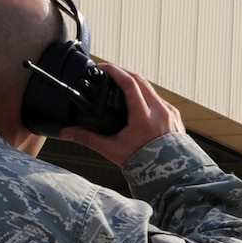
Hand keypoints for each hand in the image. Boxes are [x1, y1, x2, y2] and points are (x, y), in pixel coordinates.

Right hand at [60, 64, 182, 165]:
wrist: (169, 176)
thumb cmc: (144, 164)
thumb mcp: (113, 150)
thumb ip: (89, 138)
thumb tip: (66, 133)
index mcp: (144, 118)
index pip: (129, 83)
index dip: (114, 71)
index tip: (103, 67)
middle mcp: (159, 112)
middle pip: (139, 80)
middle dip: (122, 73)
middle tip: (109, 72)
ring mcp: (169, 112)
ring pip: (150, 88)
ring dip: (135, 82)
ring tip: (121, 83)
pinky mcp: (175, 115)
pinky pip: (159, 98)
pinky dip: (147, 95)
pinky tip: (137, 99)